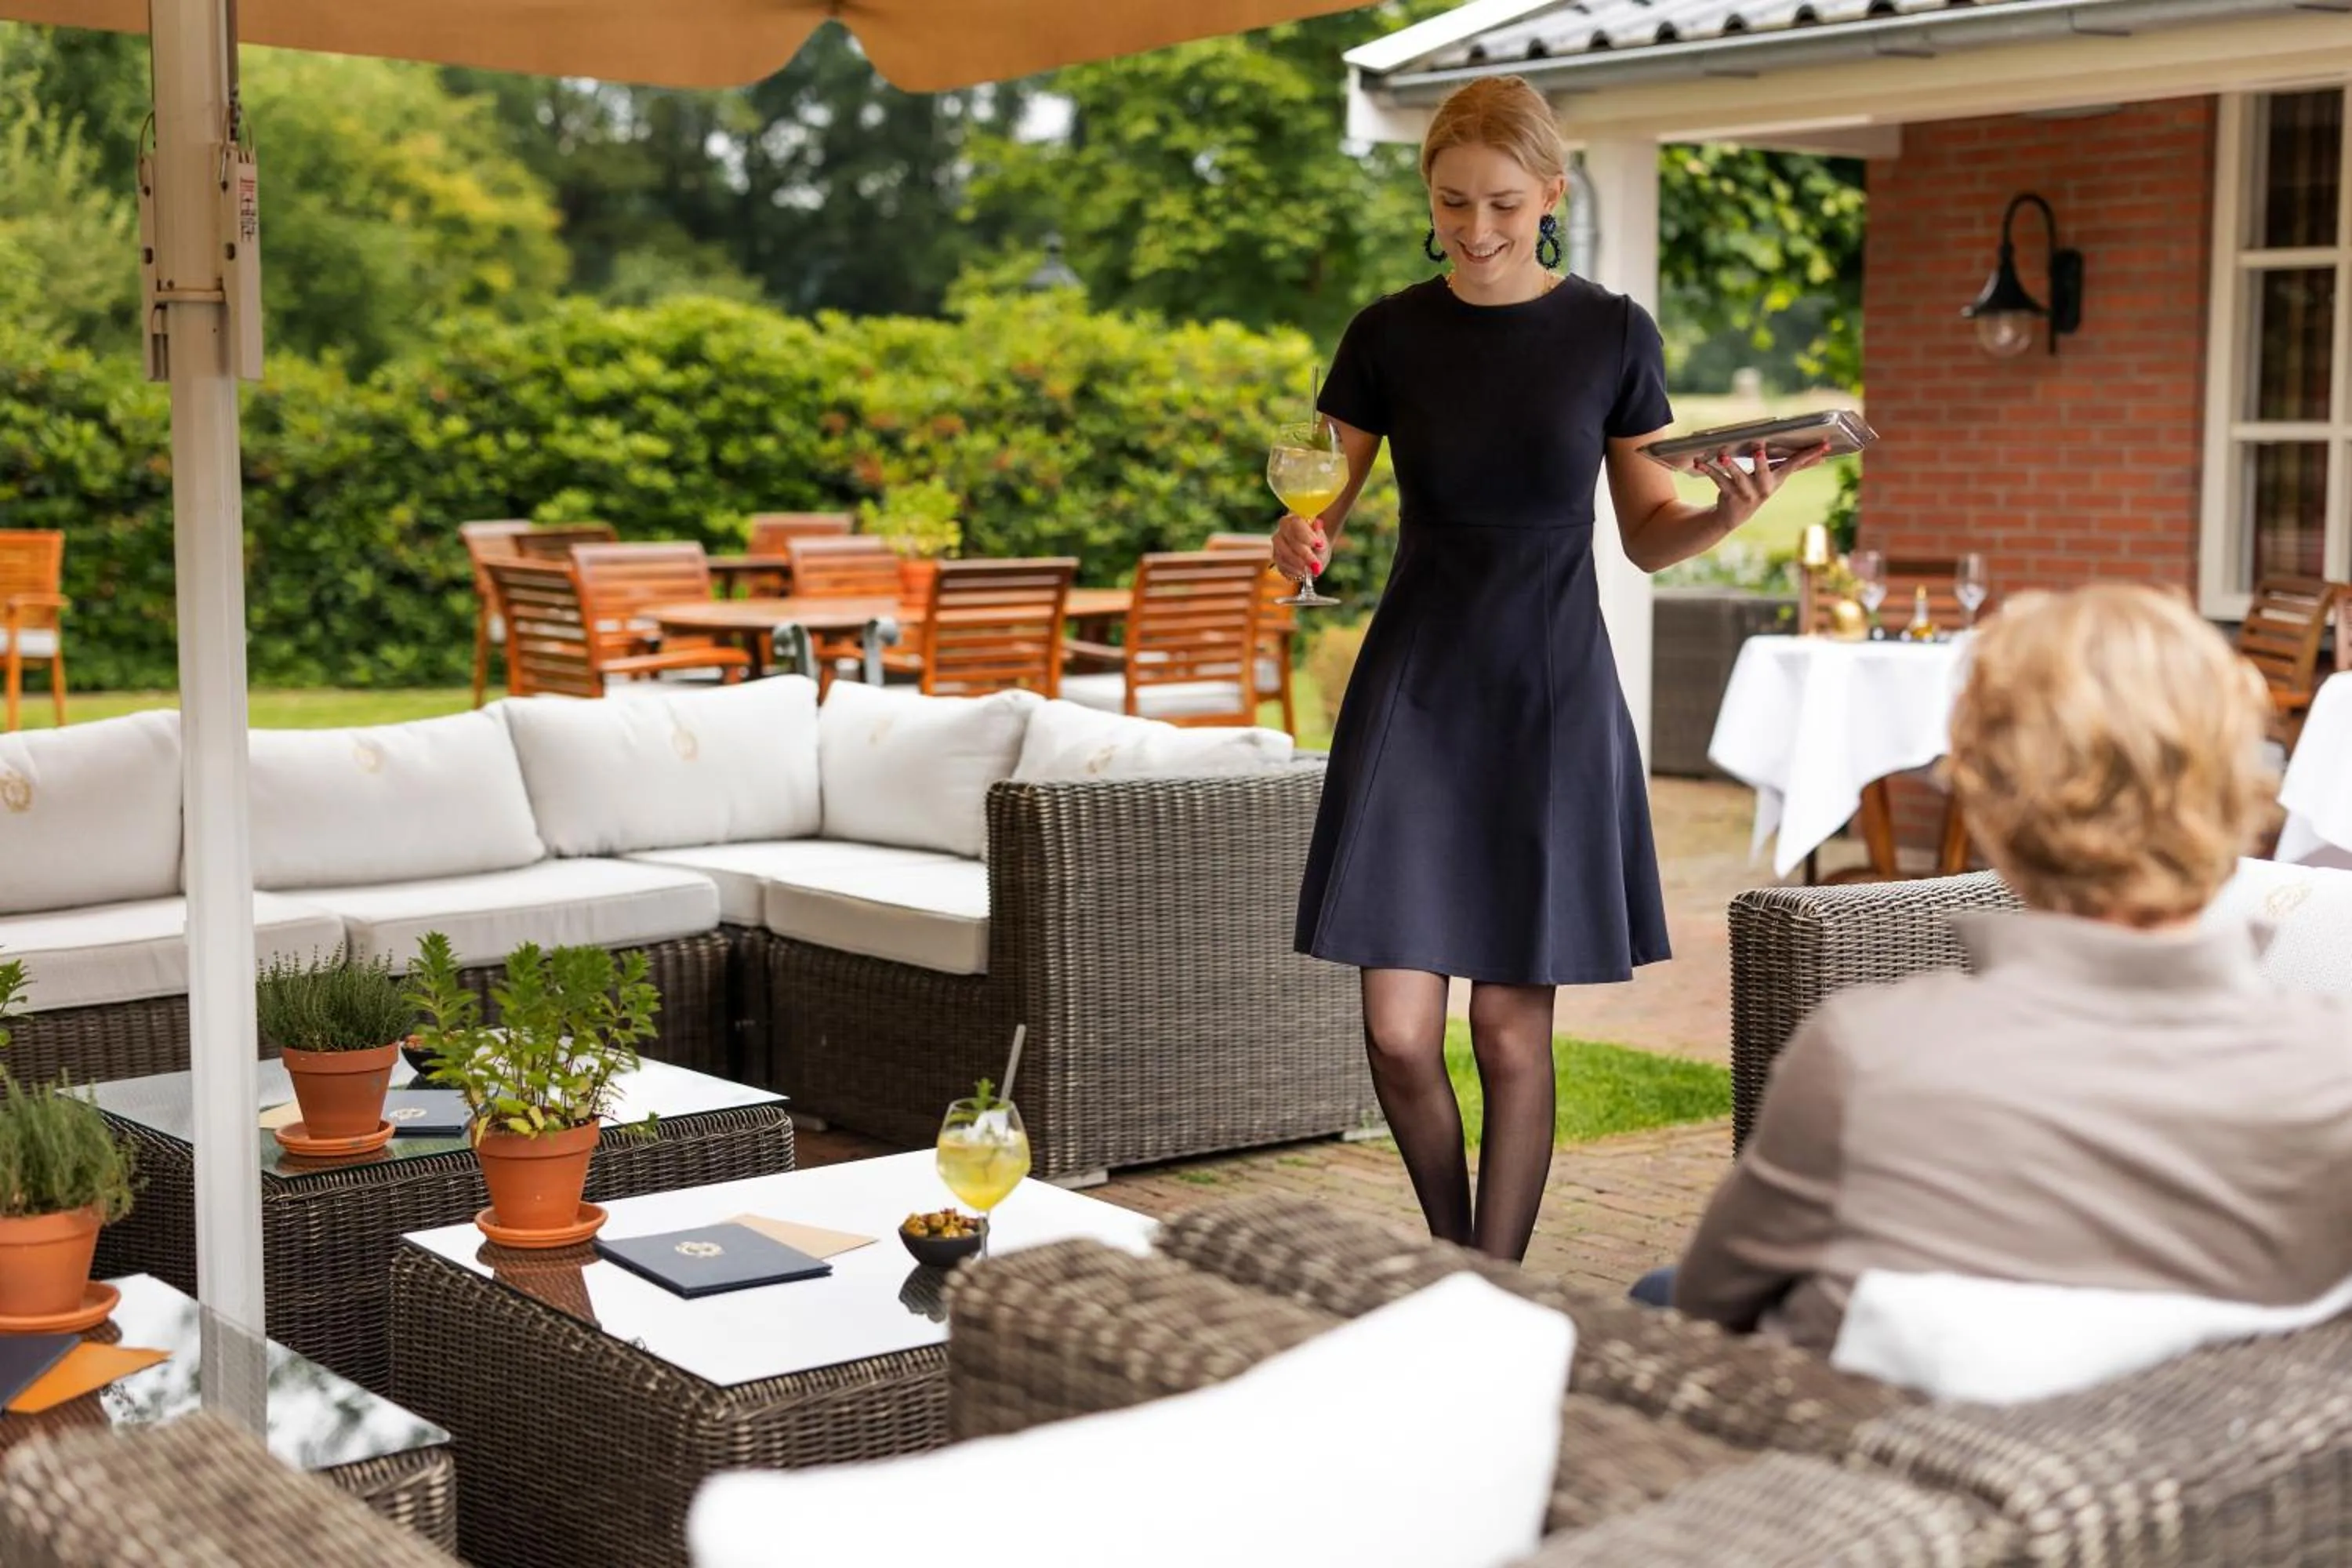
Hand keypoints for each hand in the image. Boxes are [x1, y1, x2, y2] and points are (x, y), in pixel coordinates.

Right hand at [1272, 512, 1325, 580]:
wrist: (1314, 552)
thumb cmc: (1317, 542)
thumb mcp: (1322, 539)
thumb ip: (1319, 536)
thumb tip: (1317, 529)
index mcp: (1294, 519)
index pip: (1296, 523)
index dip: (1306, 535)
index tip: (1319, 544)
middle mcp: (1282, 529)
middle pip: (1289, 540)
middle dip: (1304, 554)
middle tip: (1316, 564)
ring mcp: (1277, 544)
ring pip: (1283, 553)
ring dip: (1298, 563)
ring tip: (1311, 569)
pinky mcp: (1276, 558)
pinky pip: (1281, 564)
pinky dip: (1292, 570)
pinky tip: (1302, 573)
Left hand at [1694, 441, 1830, 529]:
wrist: (1733, 516)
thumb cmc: (1758, 488)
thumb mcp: (1777, 477)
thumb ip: (1796, 465)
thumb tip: (1823, 455)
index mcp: (1776, 480)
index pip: (1795, 465)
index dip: (1809, 456)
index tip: (1823, 445)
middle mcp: (1763, 488)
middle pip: (1764, 474)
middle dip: (1761, 462)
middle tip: (1759, 448)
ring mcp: (1746, 494)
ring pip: (1737, 478)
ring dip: (1730, 466)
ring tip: (1723, 455)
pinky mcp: (1729, 496)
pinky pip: (1718, 480)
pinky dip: (1709, 470)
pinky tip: (1699, 462)